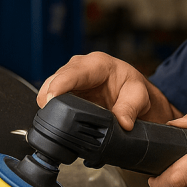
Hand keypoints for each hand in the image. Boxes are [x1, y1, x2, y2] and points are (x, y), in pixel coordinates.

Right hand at [37, 52, 175, 129]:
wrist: (131, 92)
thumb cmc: (132, 88)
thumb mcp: (138, 97)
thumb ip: (130, 109)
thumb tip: (123, 123)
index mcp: (97, 64)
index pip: (72, 73)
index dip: (58, 86)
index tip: (51, 100)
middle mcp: (79, 67)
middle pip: (53, 81)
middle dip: (50, 99)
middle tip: (55, 120)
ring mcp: (69, 77)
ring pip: (47, 90)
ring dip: (50, 105)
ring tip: (60, 122)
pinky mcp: (64, 89)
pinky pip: (50, 98)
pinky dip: (52, 109)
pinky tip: (60, 118)